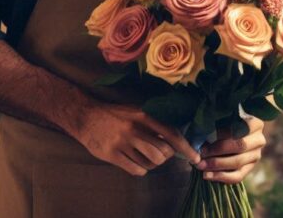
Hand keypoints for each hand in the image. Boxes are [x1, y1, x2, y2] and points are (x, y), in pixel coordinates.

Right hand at [74, 102, 200, 176]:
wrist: (86, 116)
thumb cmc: (116, 114)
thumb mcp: (137, 111)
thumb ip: (155, 122)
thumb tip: (176, 138)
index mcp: (144, 116)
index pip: (172, 134)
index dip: (186, 148)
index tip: (196, 157)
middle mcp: (134, 129)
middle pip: (163, 153)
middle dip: (166, 157)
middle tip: (161, 154)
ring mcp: (122, 142)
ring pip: (151, 163)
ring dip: (153, 164)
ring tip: (147, 157)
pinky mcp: (112, 155)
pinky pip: (136, 170)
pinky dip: (141, 170)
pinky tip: (136, 162)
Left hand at [198, 116, 265, 183]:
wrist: (231, 137)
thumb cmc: (224, 125)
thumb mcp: (222, 120)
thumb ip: (215, 127)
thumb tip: (202, 138)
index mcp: (255, 123)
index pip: (239, 128)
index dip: (220, 134)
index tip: (204, 139)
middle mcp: (259, 139)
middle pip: (239, 146)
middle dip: (217, 150)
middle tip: (201, 153)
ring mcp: (256, 155)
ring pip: (237, 162)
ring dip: (217, 165)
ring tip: (201, 165)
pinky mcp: (250, 168)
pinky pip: (237, 177)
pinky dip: (221, 177)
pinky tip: (207, 176)